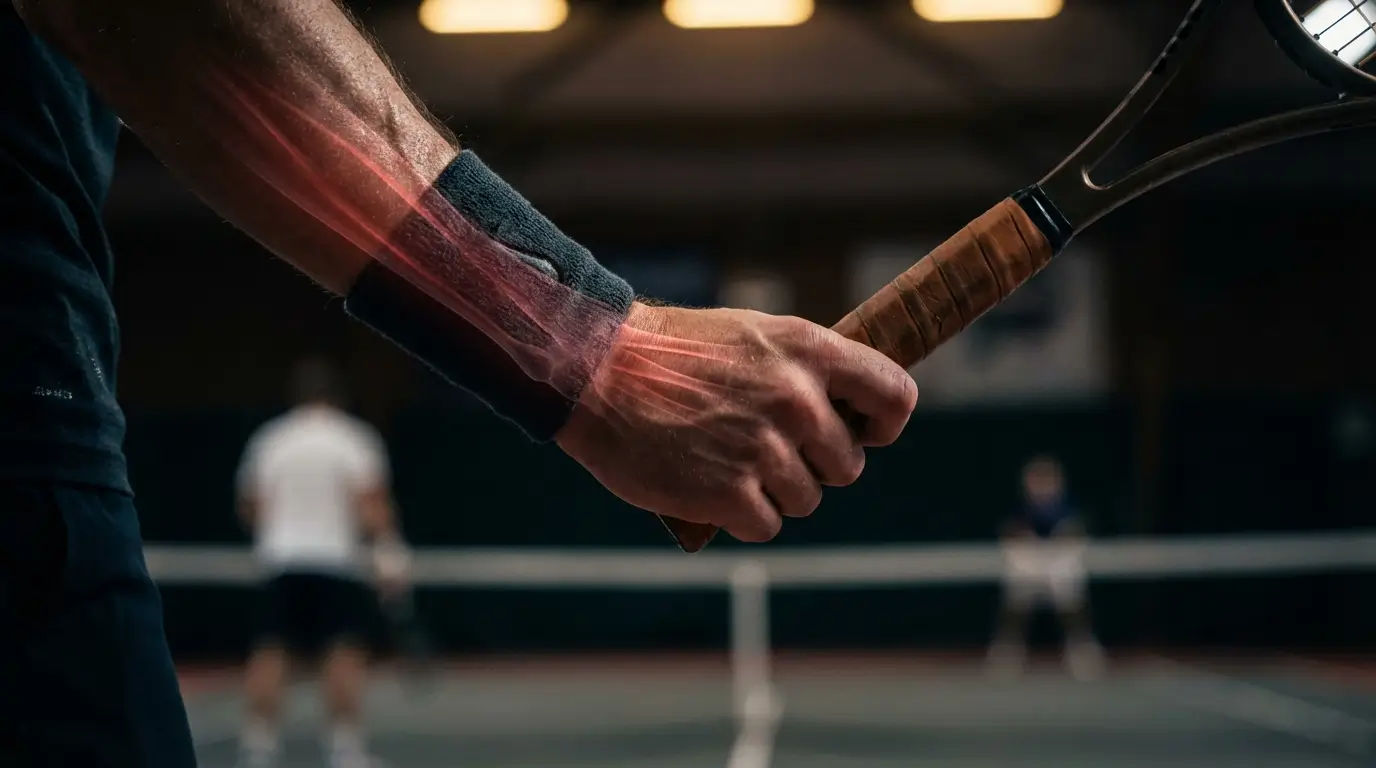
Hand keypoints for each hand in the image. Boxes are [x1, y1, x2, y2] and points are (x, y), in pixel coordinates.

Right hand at [556, 302, 917, 542]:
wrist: (596, 372)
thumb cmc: (671, 353)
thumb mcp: (751, 336)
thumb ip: (803, 370)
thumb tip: (847, 411)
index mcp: (807, 350)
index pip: (895, 396)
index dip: (882, 423)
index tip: (860, 431)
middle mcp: (795, 399)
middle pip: (848, 464)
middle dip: (814, 465)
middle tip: (765, 449)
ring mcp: (763, 449)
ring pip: (807, 499)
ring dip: (775, 493)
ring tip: (729, 463)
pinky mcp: (729, 494)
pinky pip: (766, 526)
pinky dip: (743, 516)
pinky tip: (712, 488)